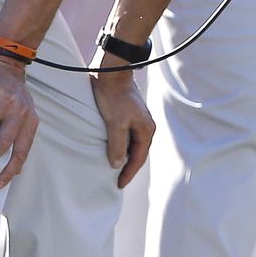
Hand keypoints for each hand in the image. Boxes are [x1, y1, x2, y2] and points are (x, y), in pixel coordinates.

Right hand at [0, 55, 37, 188]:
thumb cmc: (13, 94)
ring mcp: (2, 99)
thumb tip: (15, 167)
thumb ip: (20, 134)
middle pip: (3, 141)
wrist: (7, 62)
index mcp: (29, 120)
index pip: (22, 150)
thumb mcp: (25, 113)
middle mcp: (18, 110)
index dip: (11, 169)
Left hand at [89, 55, 153, 187]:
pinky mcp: (127, 113)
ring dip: (123, 155)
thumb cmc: (113, 96)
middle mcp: (144, 125)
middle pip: (137, 152)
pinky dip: (119, 144)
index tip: (118, 185)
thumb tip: (117, 164)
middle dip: (128, 167)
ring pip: (131, 143)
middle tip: (116, 180)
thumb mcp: (114, 123)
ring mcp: (136, 119)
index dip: (128, 173)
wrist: (111, 70)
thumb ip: (117, 145)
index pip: (138, 158)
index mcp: (146, 129)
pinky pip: (125, 135)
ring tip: (112, 167)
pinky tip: (109, 147)